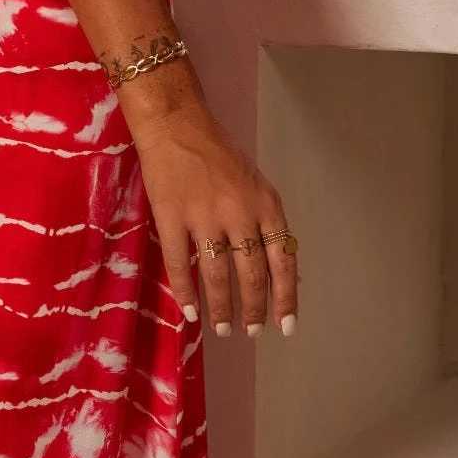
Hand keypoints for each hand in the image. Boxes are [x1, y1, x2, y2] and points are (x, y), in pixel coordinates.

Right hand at [121, 65, 297, 340]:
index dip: (286, 297)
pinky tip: (190, 312)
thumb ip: (267, 226)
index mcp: (266, 205)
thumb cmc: (218, 156)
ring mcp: (204, 216)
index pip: (284, 261)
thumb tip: (282, 274)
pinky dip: (186, 292)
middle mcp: (240, 213)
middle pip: (252, 273)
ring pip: (218, 274)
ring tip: (223, 327)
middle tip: (251, 331)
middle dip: (254, 308)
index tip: (286, 326)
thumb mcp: (256, 186)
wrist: (176, 125)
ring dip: (222, 307)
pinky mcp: (172, 217)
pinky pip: (180, 264)